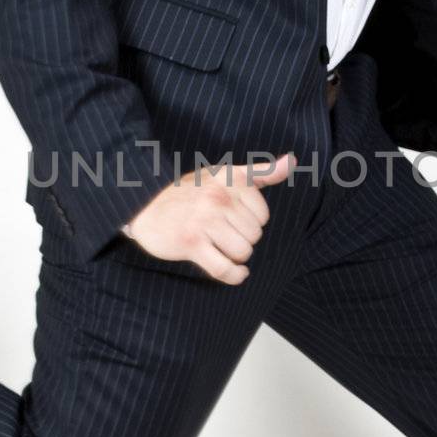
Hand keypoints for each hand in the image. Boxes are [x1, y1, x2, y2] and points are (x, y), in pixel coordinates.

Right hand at [120, 151, 295, 282]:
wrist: (144, 208)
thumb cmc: (189, 193)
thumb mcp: (224, 175)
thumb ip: (261, 172)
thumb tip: (292, 161)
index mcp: (228, 180)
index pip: (263, 215)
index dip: (251, 221)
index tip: (233, 218)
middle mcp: (218, 198)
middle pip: (254, 236)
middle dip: (243, 239)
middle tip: (222, 234)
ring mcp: (204, 221)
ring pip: (243, 252)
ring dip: (235, 256)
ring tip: (220, 247)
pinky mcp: (191, 243)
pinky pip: (225, 268)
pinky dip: (234, 276)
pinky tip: (236, 273)